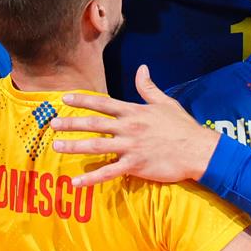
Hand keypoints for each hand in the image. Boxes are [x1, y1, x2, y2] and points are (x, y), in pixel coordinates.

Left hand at [52, 65, 219, 186]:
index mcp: (134, 112)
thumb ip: (148, 87)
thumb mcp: (166, 103)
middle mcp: (128, 128)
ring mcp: (130, 147)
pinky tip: (74, 182)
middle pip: (94, 124)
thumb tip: (142, 68)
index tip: (65, 99)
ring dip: (74, 146)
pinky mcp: (135, 166)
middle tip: (51, 125)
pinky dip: (90, 178)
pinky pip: (108, 172)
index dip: (82, 100)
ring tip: (56, 146)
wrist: (199, 150)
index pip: (103, 103)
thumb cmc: (183, 127)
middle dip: (70, 124)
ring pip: (96, 146)